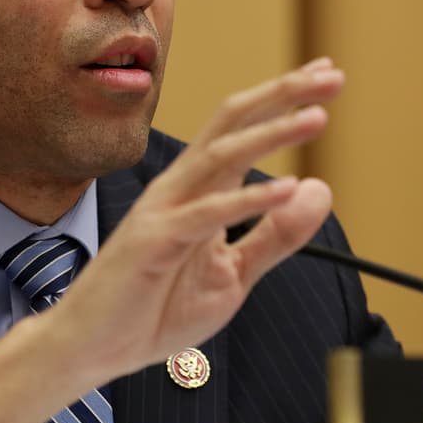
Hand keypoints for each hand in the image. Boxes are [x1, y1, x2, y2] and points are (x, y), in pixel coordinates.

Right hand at [0, 58, 343, 422]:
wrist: (91, 348)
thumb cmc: (153, 309)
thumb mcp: (232, 275)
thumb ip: (276, 235)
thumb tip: (320, 190)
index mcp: (197, 189)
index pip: (242, 129)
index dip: (283, 99)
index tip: (326, 75)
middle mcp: (179, 188)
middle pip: (232, 123)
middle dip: (282, 95)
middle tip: (331, 74)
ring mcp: (163, 211)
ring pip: (221, 156)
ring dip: (271, 133)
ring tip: (317, 117)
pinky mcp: (154, 242)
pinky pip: (207, 213)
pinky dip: (249, 199)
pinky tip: (288, 188)